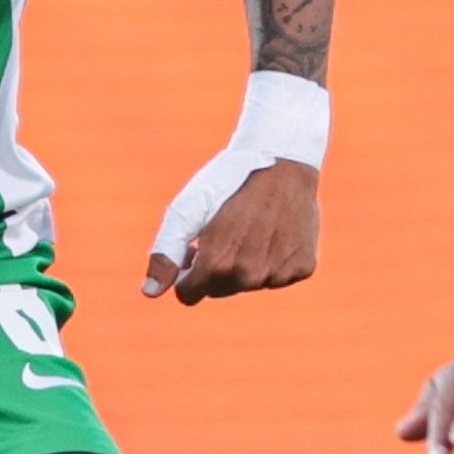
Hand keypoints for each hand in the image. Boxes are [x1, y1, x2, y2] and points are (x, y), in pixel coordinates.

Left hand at [146, 157, 317, 303]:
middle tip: (224, 230)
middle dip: (215, 267)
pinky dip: (274, 258)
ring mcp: (279, 274)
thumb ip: (166, 253)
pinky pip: (279, 276)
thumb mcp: (188, 210)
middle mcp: (250, 275)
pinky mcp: (303, 267)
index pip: (189, 294)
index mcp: (217, 264)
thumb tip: (150, 292)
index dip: (186, 272)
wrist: (282, 158)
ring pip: (250, 283)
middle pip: (219, 290)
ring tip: (252, 226)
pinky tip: (276, 230)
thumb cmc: (229, 182)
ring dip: (246, 263)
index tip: (195, 248)